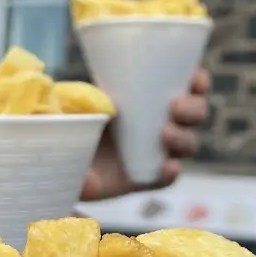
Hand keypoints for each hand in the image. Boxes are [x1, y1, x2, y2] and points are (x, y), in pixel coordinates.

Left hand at [80, 68, 209, 200]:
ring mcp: (155, 151)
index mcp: (151, 96)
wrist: (56, 158)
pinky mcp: (145, 178)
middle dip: (193, 109)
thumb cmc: (69, 120)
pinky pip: (167, 178)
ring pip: (187, 144)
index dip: (198, 81)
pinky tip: (167, 167)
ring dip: (183, 137)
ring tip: (165, 134)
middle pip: (194, 115)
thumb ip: (79, 108)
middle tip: (175, 107)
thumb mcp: (73, 104)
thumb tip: (103, 111)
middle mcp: (159, 122)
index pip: (187, 85)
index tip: (196, 78)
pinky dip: (170, 173)